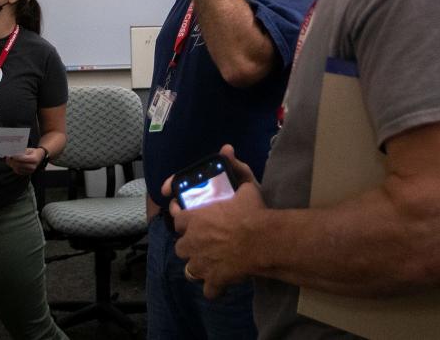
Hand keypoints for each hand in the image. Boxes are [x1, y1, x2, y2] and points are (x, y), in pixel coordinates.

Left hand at [5, 147, 46, 175]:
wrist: (39, 157)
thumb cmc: (33, 152)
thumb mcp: (29, 149)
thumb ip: (22, 151)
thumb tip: (13, 153)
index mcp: (34, 159)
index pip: (22, 159)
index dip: (15, 157)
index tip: (11, 155)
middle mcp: (33, 166)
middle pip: (19, 165)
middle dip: (12, 162)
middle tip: (7, 158)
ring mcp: (31, 171)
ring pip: (18, 169)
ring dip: (12, 165)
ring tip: (8, 161)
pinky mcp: (28, 173)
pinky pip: (19, 172)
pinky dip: (14, 168)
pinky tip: (11, 164)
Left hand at [161, 144, 263, 297]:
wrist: (262, 241)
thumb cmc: (251, 212)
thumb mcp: (244, 185)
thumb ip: (235, 167)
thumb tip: (227, 149)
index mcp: (194, 218)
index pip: (176, 217)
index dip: (179, 216)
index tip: (183, 215)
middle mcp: (192, 242)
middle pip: (181, 246)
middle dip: (189, 245)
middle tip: (202, 242)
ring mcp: (201, 263)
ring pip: (190, 269)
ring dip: (198, 266)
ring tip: (209, 263)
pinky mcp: (214, 280)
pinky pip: (209, 290)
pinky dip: (214, 288)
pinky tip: (221, 284)